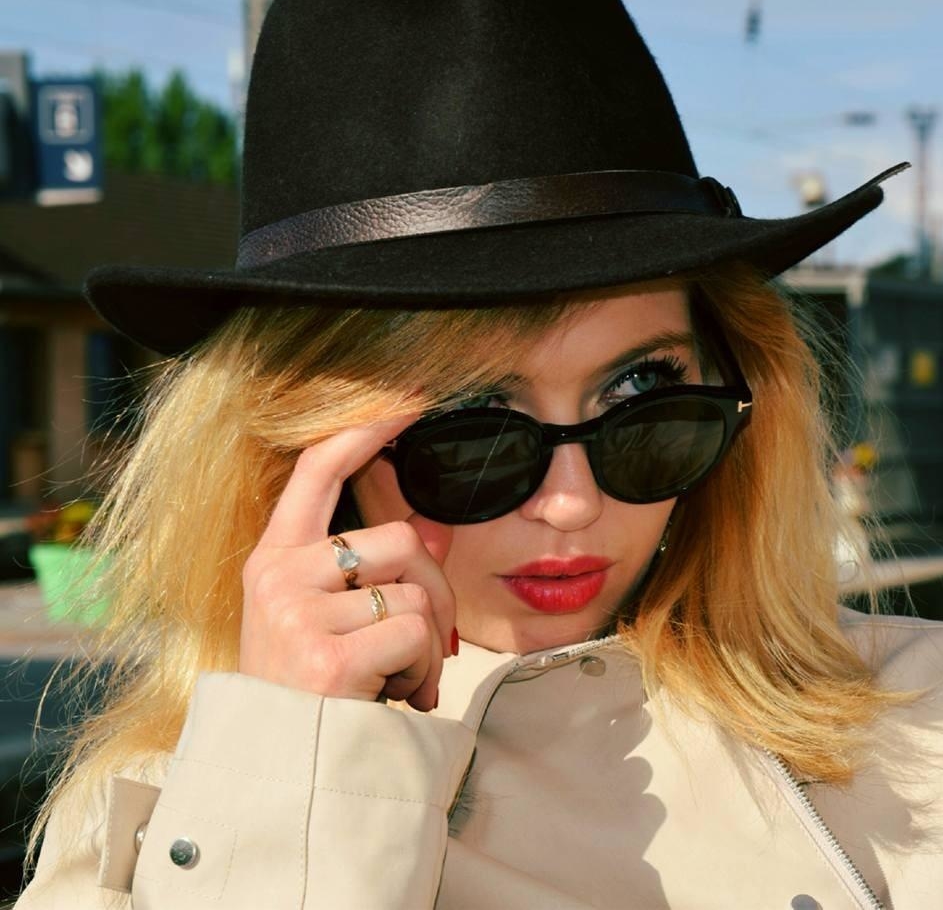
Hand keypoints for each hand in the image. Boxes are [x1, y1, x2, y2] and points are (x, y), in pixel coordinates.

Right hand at [239, 415, 455, 711]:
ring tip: (397, 678)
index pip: (316, 471)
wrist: (278, 770)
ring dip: (427, 642)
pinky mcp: (327, 656)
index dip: (363, 432)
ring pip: (416, 591)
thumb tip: (438, 531)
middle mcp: (278, 576)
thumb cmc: (306, 689)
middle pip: (403, 537)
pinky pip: (413, 633)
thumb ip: (372, 571)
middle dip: (436, 590)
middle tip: (427, 642)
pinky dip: (422, 670)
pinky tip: (394, 697)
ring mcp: (298, 614)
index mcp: (273, 558)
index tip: (405, 404)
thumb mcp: (323, 619)